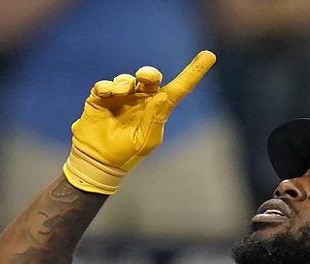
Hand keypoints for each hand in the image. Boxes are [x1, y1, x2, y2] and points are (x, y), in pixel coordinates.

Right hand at [63, 50, 216, 194]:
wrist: (100, 161)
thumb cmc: (128, 153)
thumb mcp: (147, 140)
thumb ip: (156, 118)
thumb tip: (162, 96)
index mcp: (157, 108)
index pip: (178, 88)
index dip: (193, 72)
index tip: (209, 56)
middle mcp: (141, 98)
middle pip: (150, 77)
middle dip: (149, 73)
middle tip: (145, 77)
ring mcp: (121, 97)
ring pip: (126, 79)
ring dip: (124, 82)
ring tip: (121, 92)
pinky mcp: (101, 98)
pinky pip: (105, 85)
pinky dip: (107, 86)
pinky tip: (107, 92)